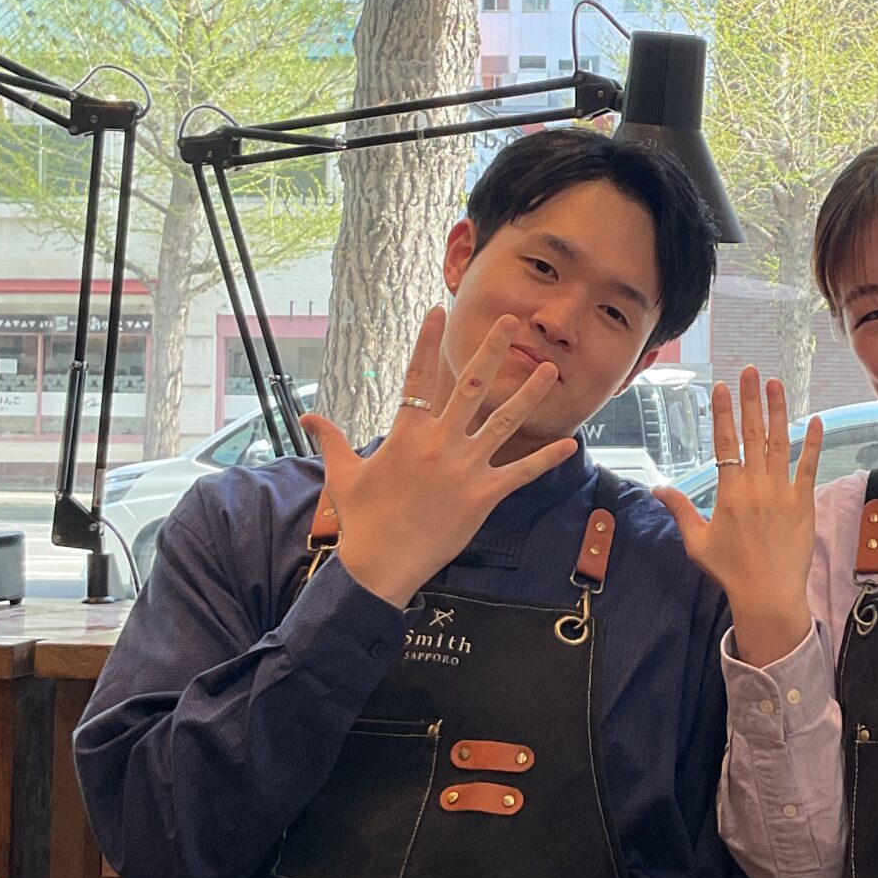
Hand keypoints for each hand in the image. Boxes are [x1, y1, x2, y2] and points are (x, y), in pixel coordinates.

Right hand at [301, 309, 575, 609]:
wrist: (380, 565)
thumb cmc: (361, 520)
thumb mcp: (341, 475)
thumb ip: (330, 440)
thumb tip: (307, 417)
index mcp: (406, 434)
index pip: (418, 377)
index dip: (428, 343)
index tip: (438, 312)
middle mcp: (439, 443)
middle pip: (470, 386)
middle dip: (491, 351)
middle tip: (509, 322)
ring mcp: (464, 468)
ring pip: (503, 422)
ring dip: (529, 395)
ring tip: (549, 370)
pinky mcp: (483, 496)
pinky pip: (520, 473)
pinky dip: (545, 459)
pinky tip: (569, 444)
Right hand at [654, 369, 820, 667]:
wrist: (768, 594)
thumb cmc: (730, 570)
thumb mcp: (697, 541)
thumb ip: (680, 510)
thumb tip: (658, 488)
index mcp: (729, 492)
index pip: (725, 442)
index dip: (724, 413)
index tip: (722, 387)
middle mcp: (756, 486)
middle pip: (752, 434)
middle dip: (751, 399)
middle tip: (750, 371)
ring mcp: (782, 492)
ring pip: (779, 443)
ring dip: (778, 411)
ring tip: (776, 383)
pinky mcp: (803, 503)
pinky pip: (809, 467)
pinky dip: (812, 444)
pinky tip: (816, 421)